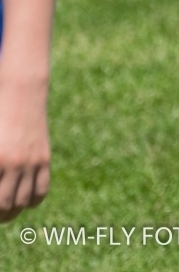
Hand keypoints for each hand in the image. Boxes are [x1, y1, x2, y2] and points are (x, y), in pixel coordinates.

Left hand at [0, 76, 49, 220]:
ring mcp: (31, 162)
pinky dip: (33, 201)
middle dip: (0, 215)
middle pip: (5, 205)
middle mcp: (13, 164)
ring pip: (23, 201)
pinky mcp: (44, 159)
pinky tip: (24, 200)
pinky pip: (41, 190)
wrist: (21, 94)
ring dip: (13, 212)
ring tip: (6, 212)